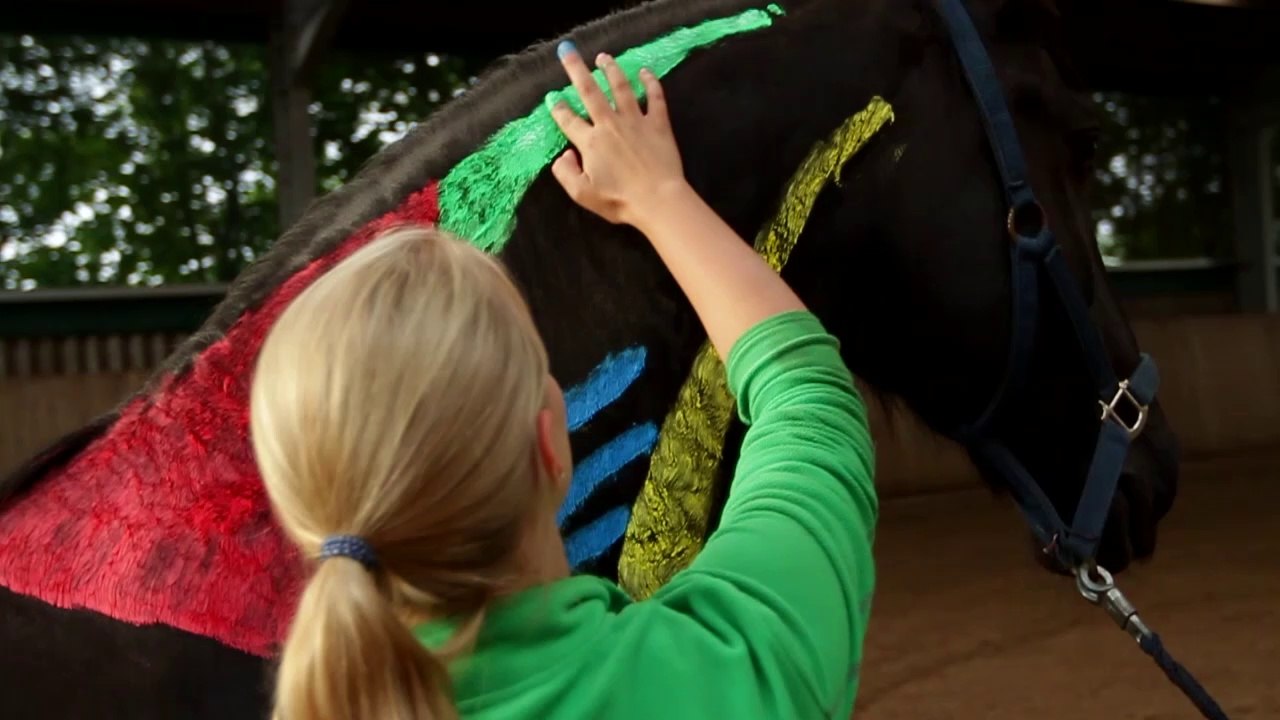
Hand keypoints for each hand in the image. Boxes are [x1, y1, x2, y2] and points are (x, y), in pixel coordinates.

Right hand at [549, 41, 688, 228]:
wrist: (657, 200)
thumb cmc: (619, 200)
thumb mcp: (582, 194)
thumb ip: (565, 173)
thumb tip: (564, 154)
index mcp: (590, 142)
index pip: (568, 120)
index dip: (558, 108)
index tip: (552, 98)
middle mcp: (610, 124)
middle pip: (590, 91)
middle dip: (576, 69)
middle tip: (568, 51)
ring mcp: (635, 121)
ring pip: (620, 87)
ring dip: (610, 69)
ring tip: (603, 57)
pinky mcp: (658, 123)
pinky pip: (655, 97)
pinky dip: (650, 82)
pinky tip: (645, 71)